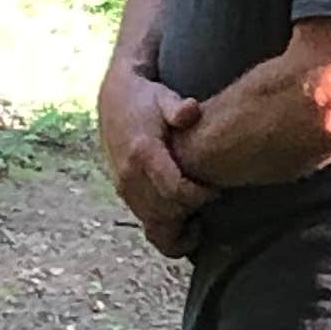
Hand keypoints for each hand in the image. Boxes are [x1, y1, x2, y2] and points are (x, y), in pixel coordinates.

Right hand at [99, 60, 209, 256]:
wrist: (114, 101)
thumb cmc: (147, 100)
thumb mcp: (164, 97)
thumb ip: (178, 108)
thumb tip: (190, 111)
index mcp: (142, 153)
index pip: (174, 190)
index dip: (200, 196)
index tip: (216, 188)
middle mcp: (129, 176)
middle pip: (167, 212)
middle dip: (193, 210)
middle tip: (212, 196)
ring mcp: (125, 189)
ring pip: (156, 224)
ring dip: (182, 224)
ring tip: (202, 211)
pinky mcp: (126, 197)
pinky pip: (148, 226)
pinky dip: (169, 232)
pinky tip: (189, 223)